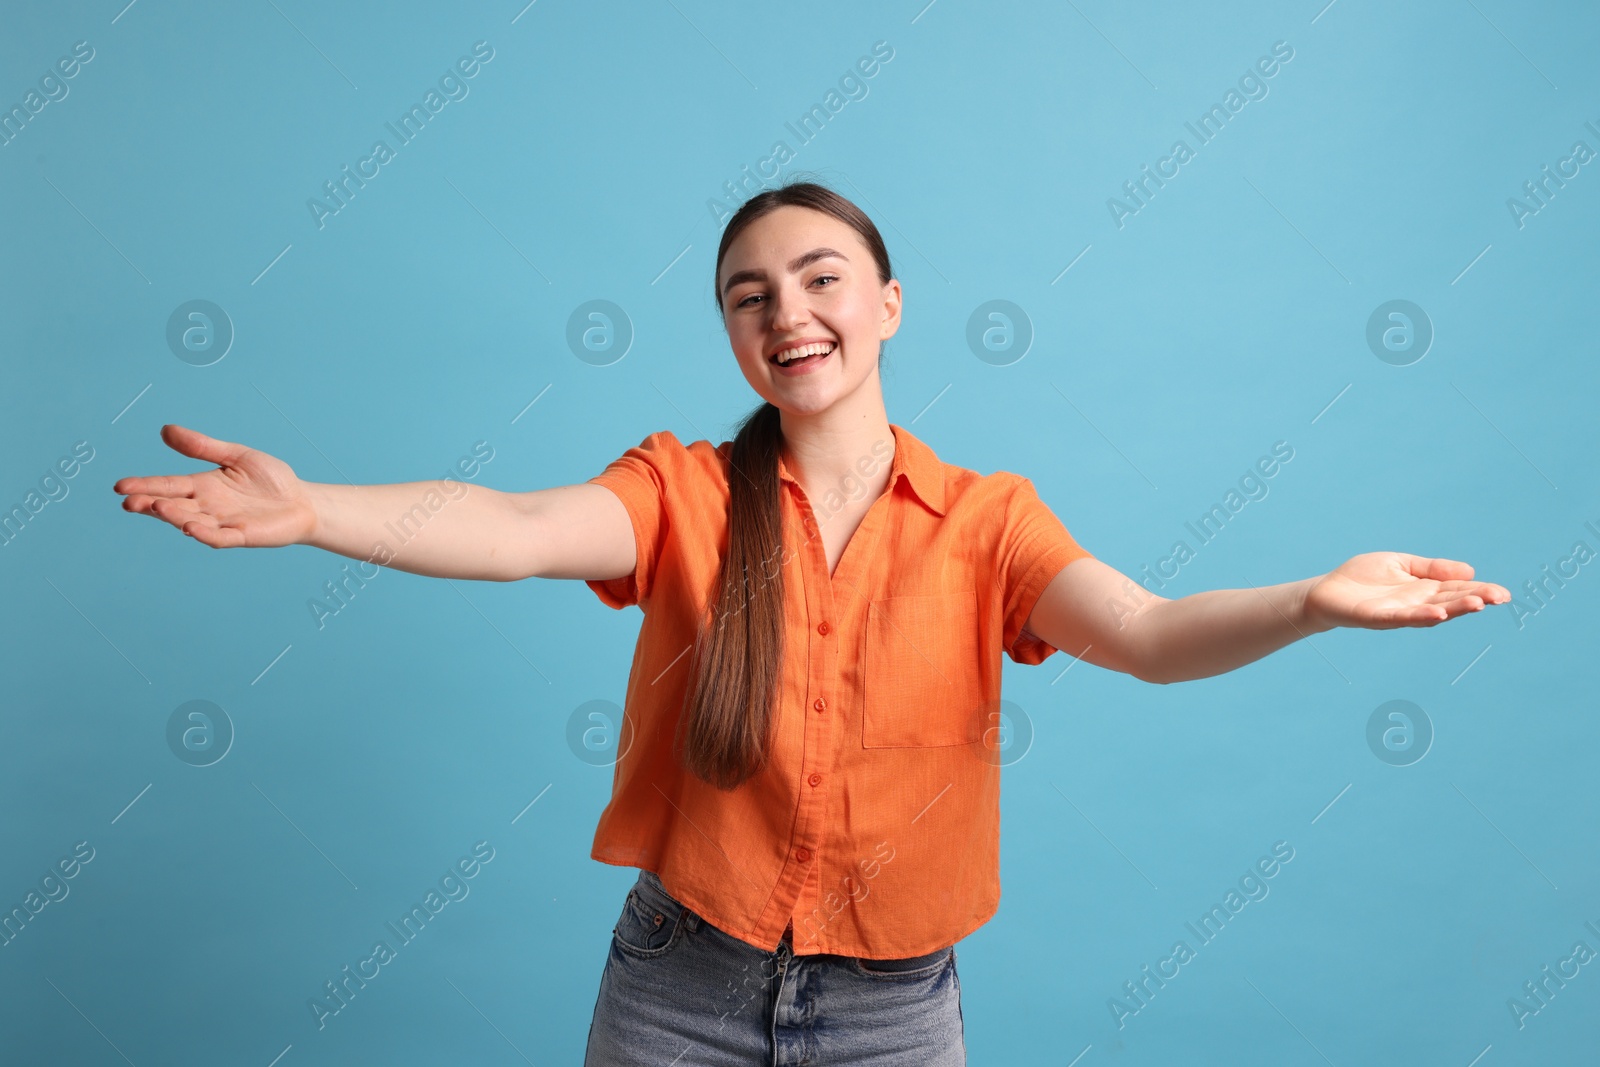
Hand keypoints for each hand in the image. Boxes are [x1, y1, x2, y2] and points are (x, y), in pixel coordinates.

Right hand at [114, 424, 317, 548]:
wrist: (302, 501)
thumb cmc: (270, 479)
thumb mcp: (236, 455)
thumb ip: (203, 447)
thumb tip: (166, 430)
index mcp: (202, 485)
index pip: (168, 485)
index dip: (145, 486)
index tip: (120, 486)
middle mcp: (207, 506)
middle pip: (172, 505)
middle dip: (150, 504)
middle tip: (128, 501)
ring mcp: (223, 523)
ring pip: (191, 521)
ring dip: (173, 517)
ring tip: (156, 508)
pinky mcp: (242, 536)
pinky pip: (219, 537)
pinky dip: (204, 533)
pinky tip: (190, 528)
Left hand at [1302, 552, 1510, 630]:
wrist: (1327, 590)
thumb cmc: (1364, 578)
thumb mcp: (1402, 564)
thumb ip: (1432, 568)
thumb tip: (1470, 572)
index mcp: (1424, 590)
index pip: (1457, 590)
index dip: (1480, 591)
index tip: (1503, 594)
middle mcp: (1416, 604)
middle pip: (1450, 602)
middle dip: (1474, 600)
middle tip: (1499, 598)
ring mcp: (1398, 613)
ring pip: (1430, 612)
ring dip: (1453, 609)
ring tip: (1476, 604)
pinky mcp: (1376, 617)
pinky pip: (1400, 618)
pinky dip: (1419, 616)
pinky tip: (1436, 614)